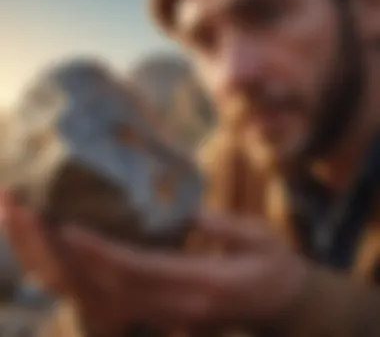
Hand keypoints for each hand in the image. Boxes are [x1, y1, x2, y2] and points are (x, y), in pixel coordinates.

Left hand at [58, 214, 307, 332]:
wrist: (284, 304)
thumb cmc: (275, 264)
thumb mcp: (259, 234)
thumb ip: (219, 224)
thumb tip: (180, 211)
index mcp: (207, 282)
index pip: (143, 269)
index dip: (104, 252)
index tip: (73, 229)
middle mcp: (182, 305)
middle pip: (116, 289)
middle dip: (78, 262)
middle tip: (50, 229)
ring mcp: (174, 316)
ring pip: (112, 303)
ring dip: (79, 275)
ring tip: (55, 242)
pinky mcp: (169, 315)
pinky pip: (122, 304)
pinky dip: (94, 285)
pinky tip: (78, 262)